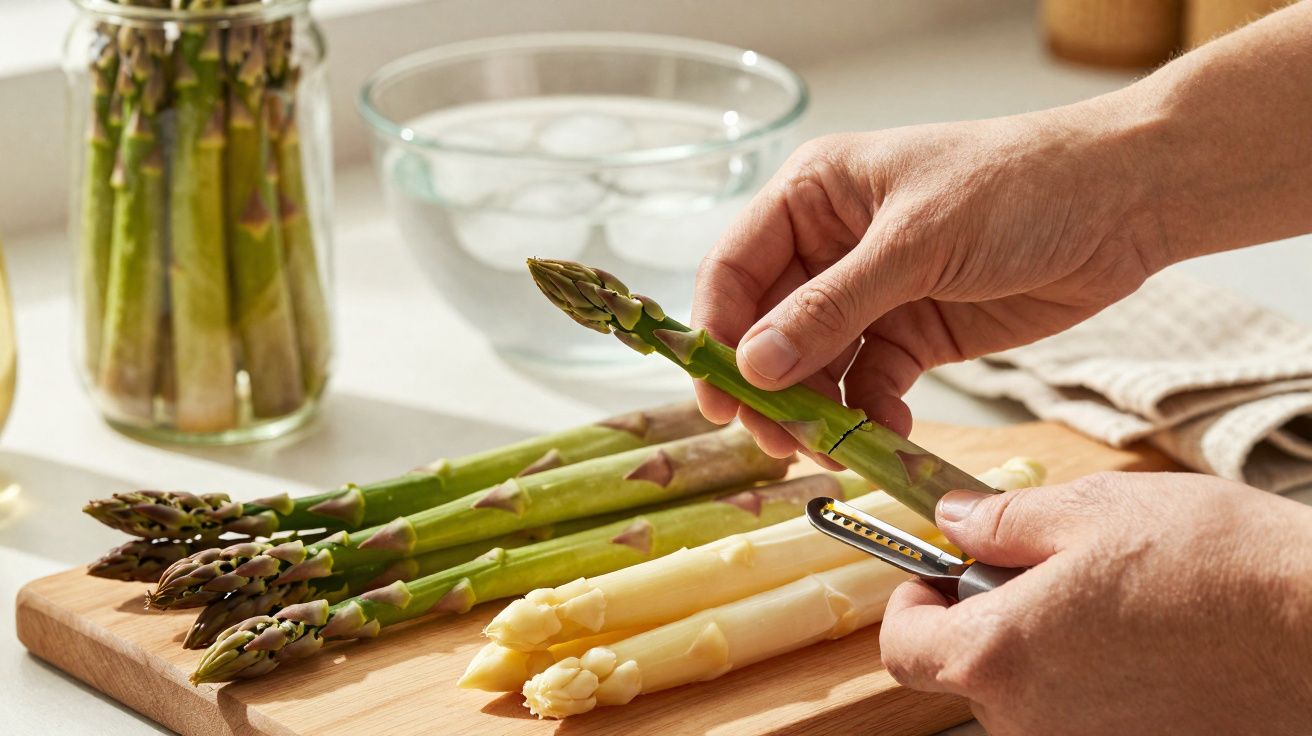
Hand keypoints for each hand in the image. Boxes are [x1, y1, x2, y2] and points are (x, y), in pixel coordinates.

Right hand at [692, 110, 1163, 453]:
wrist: (1122, 206)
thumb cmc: (1016, 187)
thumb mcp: (915, 243)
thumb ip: (831, 308)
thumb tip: (754, 367)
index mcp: (813, 195)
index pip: (736, 268)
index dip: (718, 333)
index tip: (718, 395)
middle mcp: (831, 245)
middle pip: (768, 327)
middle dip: (765, 385)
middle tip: (770, 441)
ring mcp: (872, 293)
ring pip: (815, 364)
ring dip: (815, 410)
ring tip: (826, 449)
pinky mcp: (914, 332)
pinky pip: (870, 383)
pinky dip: (869, 413)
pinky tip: (882, 433)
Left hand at [879, 472, 1311, 734]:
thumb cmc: (1216, 566)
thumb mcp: (1091, 511)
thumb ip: (1001, 522)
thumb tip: (954, 520)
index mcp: (1001, 656)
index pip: (903, 647)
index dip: (910, 603)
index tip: (938, 572)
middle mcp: (1031, 722)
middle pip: (966, 671)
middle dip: (984, 616)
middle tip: (1037, 568)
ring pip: (1024, 694)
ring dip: (1040, 646)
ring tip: (1106, 598)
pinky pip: (1081, 716)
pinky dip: (1090, 678)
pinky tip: (1141, 638)